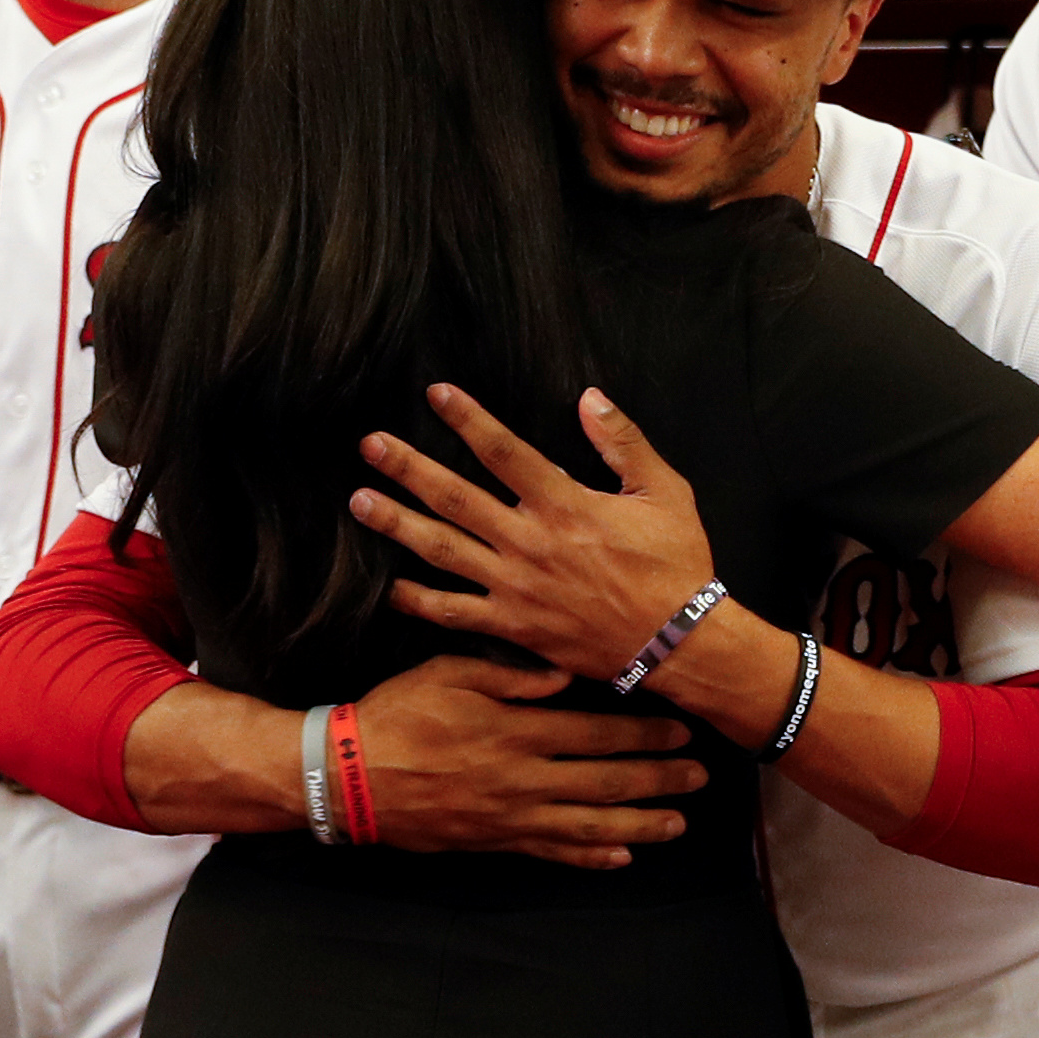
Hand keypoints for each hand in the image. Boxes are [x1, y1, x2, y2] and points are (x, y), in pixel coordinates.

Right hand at [349, 655, 701, 868]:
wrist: (347, 777)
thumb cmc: (397, 716)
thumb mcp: (448, 672)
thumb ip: (510, 674)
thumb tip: (563, 674)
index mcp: (516, 730)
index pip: (596, 733)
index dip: (644, 734)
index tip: (681, 731)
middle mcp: (523, 778)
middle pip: (606, 782)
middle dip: (659, 780)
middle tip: (700, 778)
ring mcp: (510, 816)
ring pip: (588, 825)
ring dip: (639, 825)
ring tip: (677, 825)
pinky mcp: (492, 841)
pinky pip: (550, 852)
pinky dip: (587, 857)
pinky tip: (618, 858)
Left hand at [353, 385, 718, 682]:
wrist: (678, 642)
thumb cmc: (676, 565)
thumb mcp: (663, 492)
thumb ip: (623, 442)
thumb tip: (590, 397)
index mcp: (565, 505)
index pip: (504, 451)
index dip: (467, 419)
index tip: (434, 395)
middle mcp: (530, 544)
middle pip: (455, 498)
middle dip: (409, 468)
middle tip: (370, 446)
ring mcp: (517, 588)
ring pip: (444, 551)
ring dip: (398, 524)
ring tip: (360, 501)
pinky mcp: (514, 626)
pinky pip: (456, 613)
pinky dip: (420, 601)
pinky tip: (390, 586)